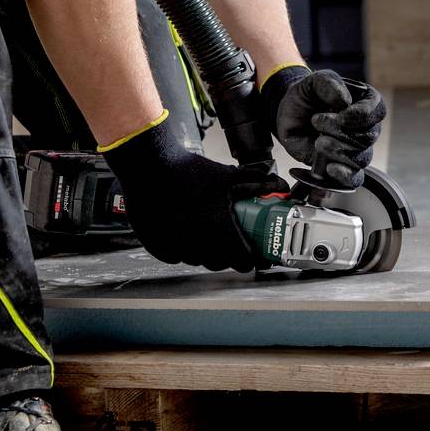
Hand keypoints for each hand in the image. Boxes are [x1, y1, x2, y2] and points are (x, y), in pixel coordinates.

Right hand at [100, 113, 288, 270]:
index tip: (254, 253)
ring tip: (207, 233)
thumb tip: (280, 185)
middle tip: (231, 240)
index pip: (243, 263)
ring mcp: (176, 248)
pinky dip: (183, 249)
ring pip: (198, 261)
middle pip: (221, 264)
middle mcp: (199, 246)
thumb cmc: (187, 171)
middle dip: (229, 255)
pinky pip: (176, 256)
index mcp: (220, 232)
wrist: (149, 166)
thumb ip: (257, 182)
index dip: (252, 259)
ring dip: (206, 253)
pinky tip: (185, 232)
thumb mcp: (227, 175)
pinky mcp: (158, 247)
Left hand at [261, 68, 385, 187]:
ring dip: (338, 150)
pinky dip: (344, 176)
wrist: (289, 115)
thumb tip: (345, 102)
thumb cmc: (306, 96)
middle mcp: (365, 127)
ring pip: (362, 158)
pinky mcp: (344, 166)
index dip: (362, 116)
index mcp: (365, 102)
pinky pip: (355, 179)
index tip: (341, 116)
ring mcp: (356, 149)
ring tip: (318, 142)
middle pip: (368, 137)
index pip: (377, 111)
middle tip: (316, 122)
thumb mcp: (313, 81)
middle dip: (340, 131)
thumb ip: (329, 83)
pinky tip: (329, 168)